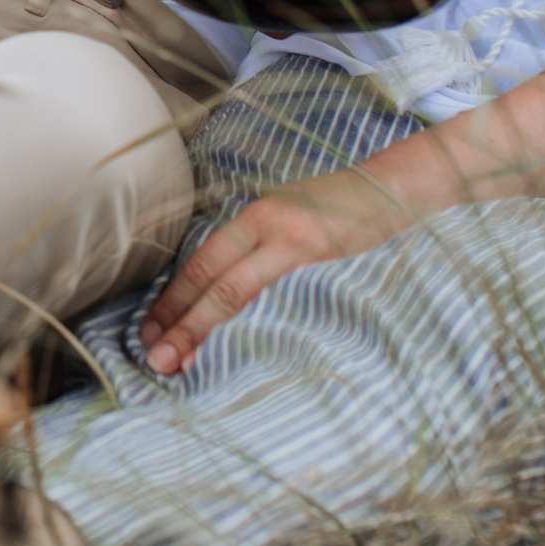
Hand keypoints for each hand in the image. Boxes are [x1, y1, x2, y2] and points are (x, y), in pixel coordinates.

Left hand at [138, 190, 366, 374]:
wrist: (395, 185)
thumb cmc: (345, 209)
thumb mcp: (292, 220)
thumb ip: (261, 247)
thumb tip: (225, 289)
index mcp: (251, 216)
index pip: (199, 261)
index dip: (171, 298)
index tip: (149, 330)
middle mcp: (260, 220)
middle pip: (205, 275)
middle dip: (175, 319)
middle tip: (152, 356)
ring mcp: (285, 234)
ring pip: (229, 287)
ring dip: (198, 326)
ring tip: (175, 360)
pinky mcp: (313, 247)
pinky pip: (269, 291)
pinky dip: (245, 321)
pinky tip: (232, 346)